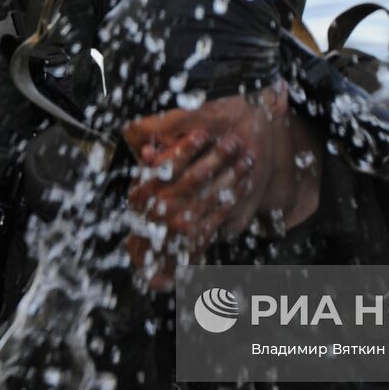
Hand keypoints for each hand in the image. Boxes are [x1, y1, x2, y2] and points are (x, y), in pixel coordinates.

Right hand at [126, 131, 254, 289]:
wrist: (151, 256)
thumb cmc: (148, 213)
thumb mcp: (140, 192)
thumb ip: (147, 170)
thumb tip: (148, 149)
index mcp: (146, 193)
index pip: (168, 166)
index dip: (186, 149)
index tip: (202, 133)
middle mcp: (163, 208)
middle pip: (195, 178)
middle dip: (217, 157)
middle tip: (234, 141)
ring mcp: (182, 223)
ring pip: (212, 194)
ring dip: (233, 174)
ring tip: (248, 158)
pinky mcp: (199, 235)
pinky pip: (221, 212)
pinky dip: (235, 196)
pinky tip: (246, 181)